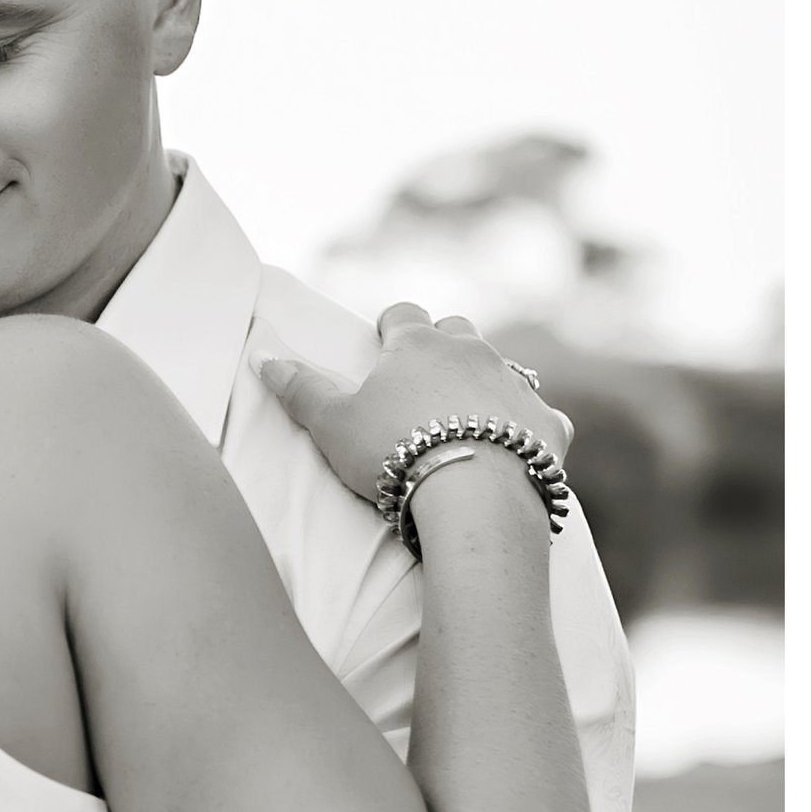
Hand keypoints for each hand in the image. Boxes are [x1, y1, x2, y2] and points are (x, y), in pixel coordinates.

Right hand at [256, 303, 573, 511]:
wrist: (474, 497)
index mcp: (419, 345)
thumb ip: (299, 388)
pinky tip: (517, 449)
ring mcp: (516, 385)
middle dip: (443, 346)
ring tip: (466, 416)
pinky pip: (542, 415)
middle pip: (458, 331)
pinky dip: (528, 427)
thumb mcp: (332, 425)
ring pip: (503, 368)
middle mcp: (473, 353)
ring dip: (485, 383)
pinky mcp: (548, 425)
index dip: (390, 326)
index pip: (403, 314)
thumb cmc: (394, 453)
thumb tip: (262, 354)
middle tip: (423, 381)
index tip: (381, 342)